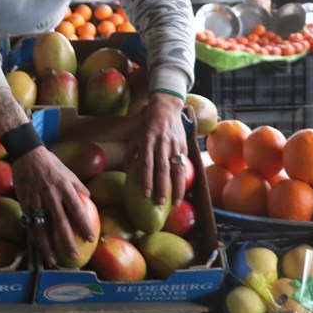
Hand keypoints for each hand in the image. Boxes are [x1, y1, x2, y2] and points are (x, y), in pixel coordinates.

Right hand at [12, 146, 93, 266]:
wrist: (27, 154)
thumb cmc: (50, 163)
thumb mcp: (68, 171)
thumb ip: (78, 185)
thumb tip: (88, 197)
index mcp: (64, 187)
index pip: (77, 209)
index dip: (84, 225)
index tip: (90, 238)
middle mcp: (51, 195)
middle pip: (61, 222)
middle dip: (68, 241)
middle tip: (74, 256)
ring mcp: (37, 200)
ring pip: (42, 227)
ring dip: (47, 245)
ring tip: (53, 260)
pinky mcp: (25, 203)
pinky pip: (30, 223)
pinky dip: (34, 237)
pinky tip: (38, 248)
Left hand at [123, 92, 187, 206]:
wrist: (166, 108)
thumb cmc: (147, 125)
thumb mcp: (135, 136)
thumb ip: (130, 153)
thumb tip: (127, 171)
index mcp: (147, 141)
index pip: (146, 164)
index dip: (146, 180)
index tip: (145, 195)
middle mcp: (161, 144)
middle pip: (162, 169)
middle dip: (161, 188)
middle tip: (159, 204)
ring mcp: (174, 145)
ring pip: (177, 170)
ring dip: (177, 188)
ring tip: (175, 203)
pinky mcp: (184, 146)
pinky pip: (184, 164)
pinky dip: (183, 178)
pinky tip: (182, 190)